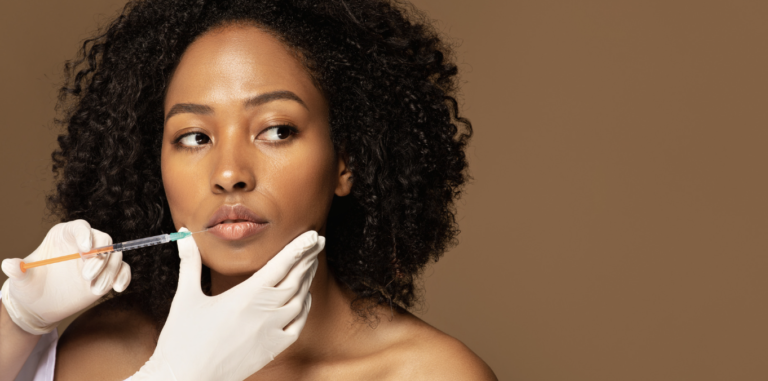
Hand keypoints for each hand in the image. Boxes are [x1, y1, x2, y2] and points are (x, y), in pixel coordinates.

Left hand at [1, 220, 130, 334]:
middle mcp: (83, 243)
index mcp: (64, 236)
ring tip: (95, 290)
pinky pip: (123, 269)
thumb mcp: (21, 280)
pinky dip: (123, 277)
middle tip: (86, 276)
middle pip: (103, 239)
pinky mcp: (107, 273)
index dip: (86, 235)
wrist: (41, 305)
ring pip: (114, 256)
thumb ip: (18, 271)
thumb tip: (8, 264)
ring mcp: (97, 259)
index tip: (86, 250)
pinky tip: (117, 288)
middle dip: (100, 257)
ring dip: (109, 272)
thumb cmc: (29, 287)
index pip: (80, 227)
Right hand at [132, 228, 321, 380]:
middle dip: (308, 258)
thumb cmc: (182, 340)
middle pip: (296, 278)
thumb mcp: (186, 297)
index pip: (281, 264)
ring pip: (300, 300)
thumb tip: (185, 236)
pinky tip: (304, 298)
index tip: (313, 235)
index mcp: (246, 295)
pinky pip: (298, 324)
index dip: (300, 247)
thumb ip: (190, 263)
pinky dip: (305, 308)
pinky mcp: (274, 349)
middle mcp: (264, 311)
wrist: (185, 378)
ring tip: (311, 265)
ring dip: (307, 280)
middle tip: (318, 242)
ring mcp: (272, 331)